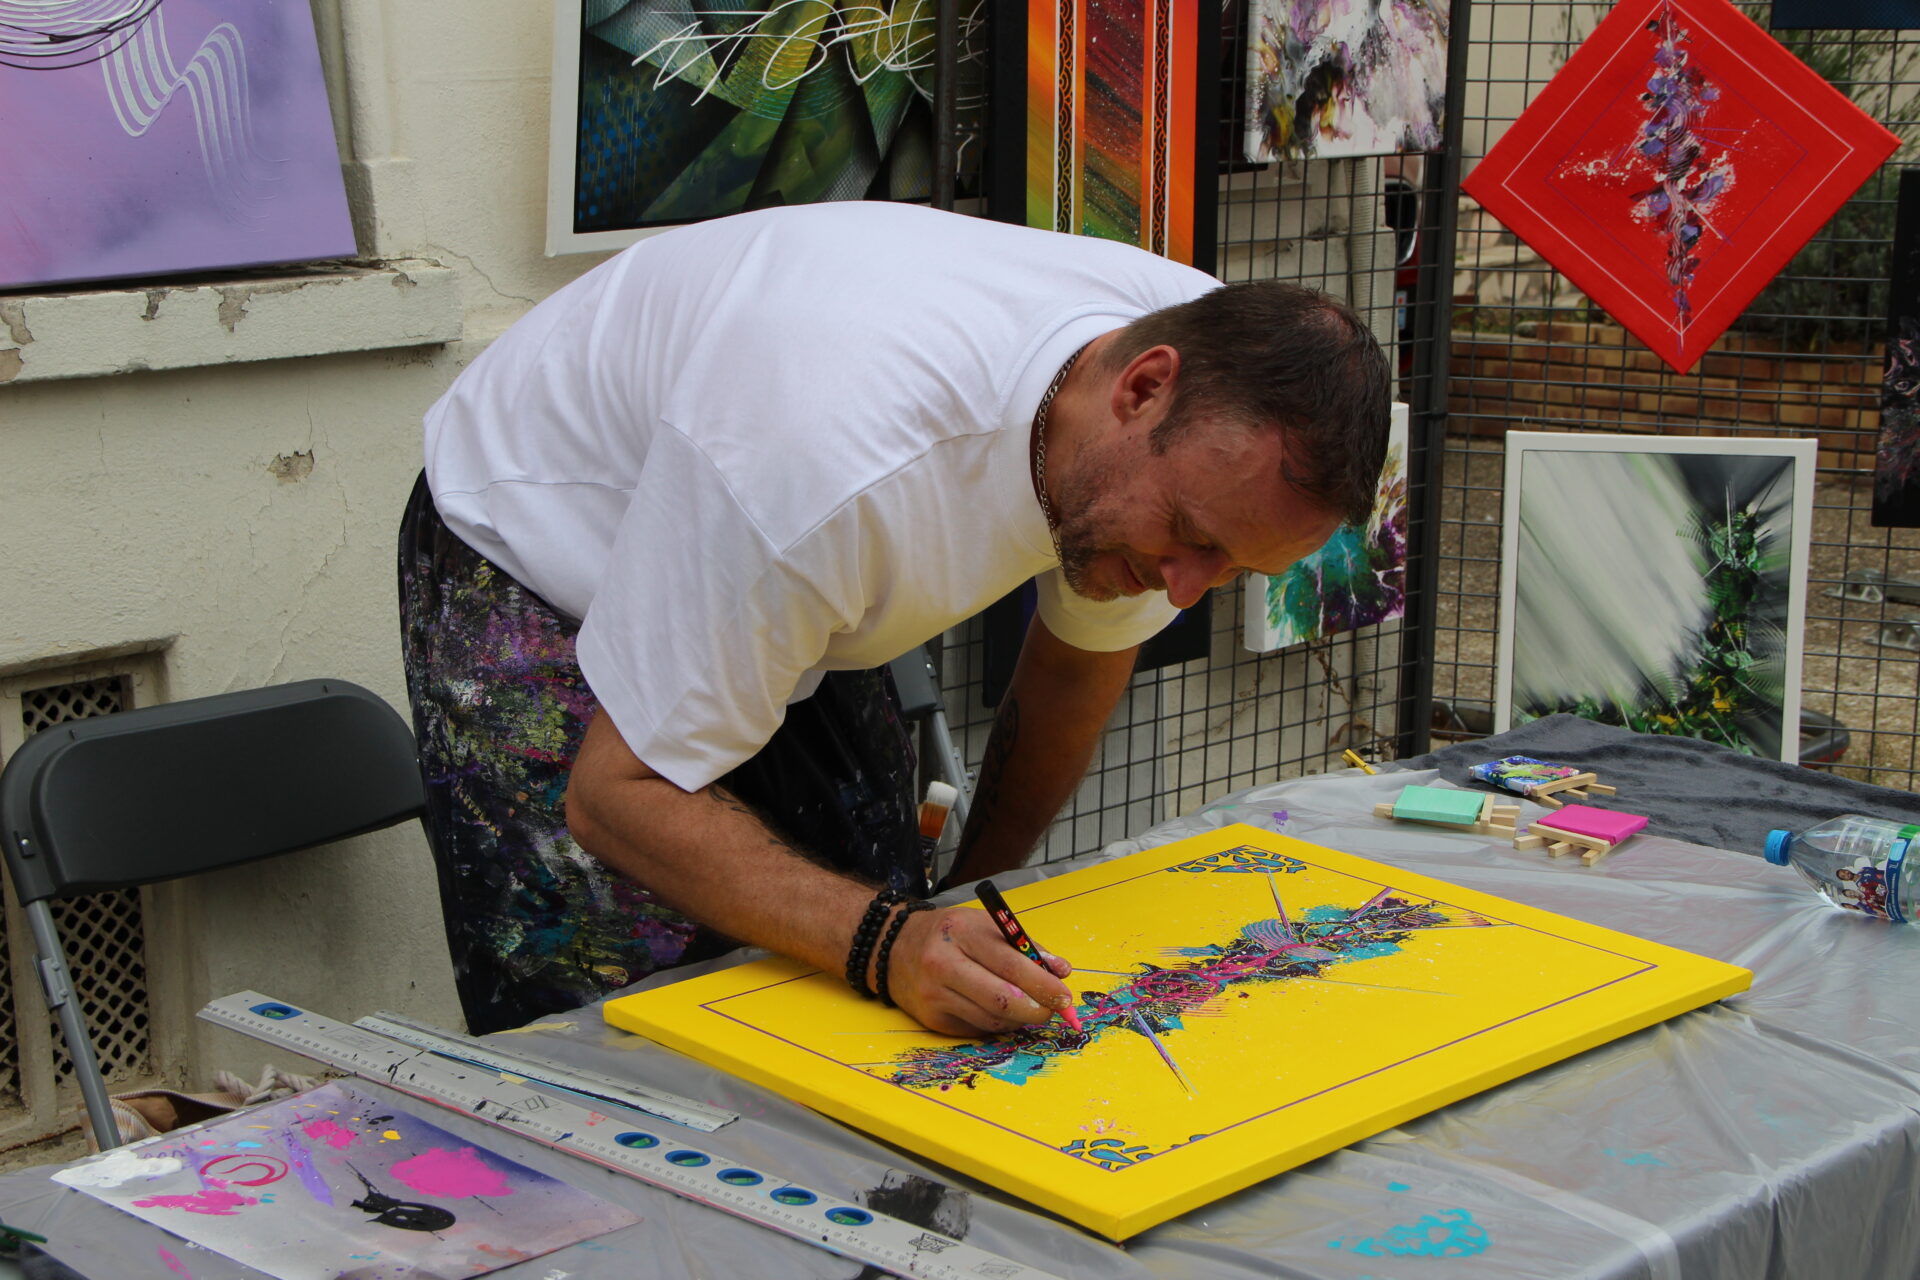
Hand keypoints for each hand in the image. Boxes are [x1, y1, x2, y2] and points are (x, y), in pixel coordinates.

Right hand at [881, 906, 1076, 1036]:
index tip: (1064, 996)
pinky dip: (996, 1024)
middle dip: (1036, 1010)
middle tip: (1052, 1011)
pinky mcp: (931, 1019)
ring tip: (1028, 1008)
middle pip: (1001, 999)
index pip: (1011, 964)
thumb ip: (1025, 946)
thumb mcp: (985, 925)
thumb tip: (1061, 971)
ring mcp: (934, 994)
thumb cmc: (950, 934)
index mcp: (962, 932)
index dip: (1043, 984)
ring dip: (1019, 1019)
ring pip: (991, 1020)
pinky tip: (1000, 1012)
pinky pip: (976, 1029)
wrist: (894, 948)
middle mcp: (943, 964)